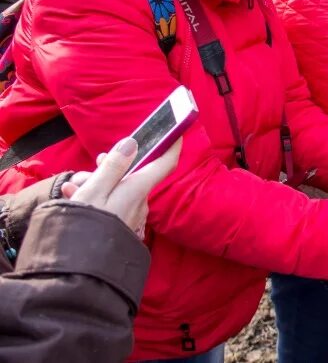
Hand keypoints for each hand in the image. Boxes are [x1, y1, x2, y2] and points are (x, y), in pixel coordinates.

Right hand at [61, 136, 181, 237]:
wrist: (81, 271)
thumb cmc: (86, 228)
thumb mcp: (94, 193)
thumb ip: (113, 167)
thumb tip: (132, 143)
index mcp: (137, 190)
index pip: (164, 164)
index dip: (172, 146)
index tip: (177, 132)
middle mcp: (140, 203)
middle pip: (133, 176)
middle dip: (113, 167)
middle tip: (93, 165)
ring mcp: (132, 217)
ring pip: (119, 191)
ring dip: (98, 185)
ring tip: (72, 189)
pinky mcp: (122, 228)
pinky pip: (112, 206)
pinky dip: (97, 200)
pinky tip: (75, 199)